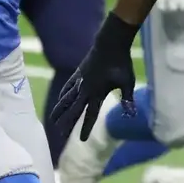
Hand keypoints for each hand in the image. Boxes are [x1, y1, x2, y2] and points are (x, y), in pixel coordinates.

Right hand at [51, 13, 138, 140]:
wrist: (110, 42)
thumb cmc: (121, 63)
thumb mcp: (128, 81)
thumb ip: (127, 99)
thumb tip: (131, 115)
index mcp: (97, 93)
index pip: (90, 115)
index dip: (85, 128)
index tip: (81, 140)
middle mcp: (85, 89)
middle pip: (74, 110)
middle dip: (67, 123)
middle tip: (60, 136)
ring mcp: (80, 80)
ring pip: (66, 99)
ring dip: (59, 111)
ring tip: (52, 121)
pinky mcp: (78, 73)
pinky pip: (67, 87)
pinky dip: (63, 95)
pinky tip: (60, 100)